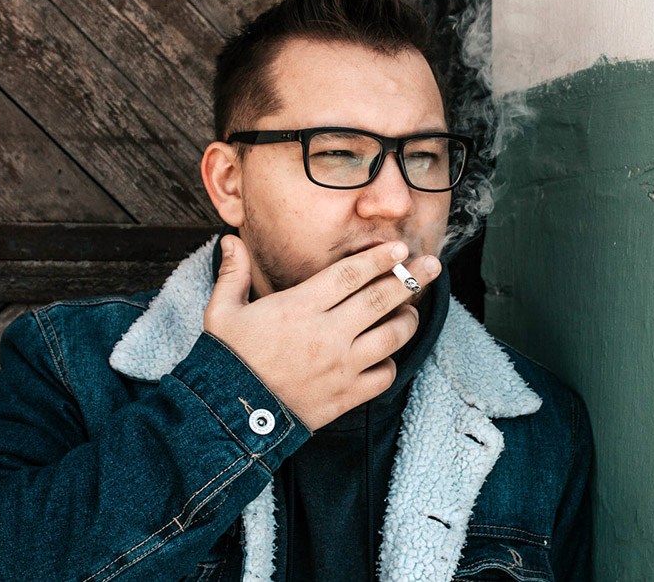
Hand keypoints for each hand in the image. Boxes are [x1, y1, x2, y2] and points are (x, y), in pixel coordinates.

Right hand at [203, 234, 441, 431]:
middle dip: (411, 278)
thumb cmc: (227, 359)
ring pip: (392, 337)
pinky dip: (391, 363)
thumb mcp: (222, 312)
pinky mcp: (346, 396)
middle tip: (432, 265)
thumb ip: (233, 273)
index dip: (379, 258)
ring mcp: (340, 367)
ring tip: (411, 311)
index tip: (398, 248)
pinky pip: (384, 376)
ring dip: (407, 320)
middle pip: (381, 299)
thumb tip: (231, 238)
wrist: (229, 415)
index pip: (350, 274)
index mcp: (299, 308)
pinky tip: (387, 354)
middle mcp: (327, 334)